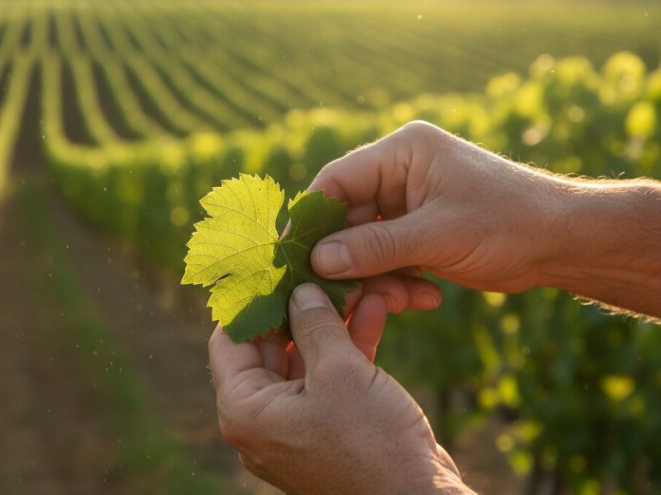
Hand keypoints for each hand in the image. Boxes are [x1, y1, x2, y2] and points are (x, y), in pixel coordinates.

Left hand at [209, 283, 472, 493]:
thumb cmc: (371, 443)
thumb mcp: (339, 372)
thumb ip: (314, 323)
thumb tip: (300, 290)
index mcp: (245, 411)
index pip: (229, 341)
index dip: (250, 300)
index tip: (271, 265)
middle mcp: (262, 420)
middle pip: (269, 347)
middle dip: (299, 306)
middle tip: (318, 267)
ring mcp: (296, 425)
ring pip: (305, 359)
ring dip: (331, 323)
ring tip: (356, 283)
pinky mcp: (329, 427)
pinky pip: (329, 379)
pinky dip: (348, 347)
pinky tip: (373, 310)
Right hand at [309, 120, 660, 317]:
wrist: (563, 242)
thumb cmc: (508, 223)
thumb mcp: (436, 236)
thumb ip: (373, 247)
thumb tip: (316, 261)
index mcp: (402, 152)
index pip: (335, 181)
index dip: (312, 221)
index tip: (294, 260)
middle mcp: (399, 172)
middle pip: (347, 218)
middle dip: (352, 262)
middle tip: (352, 299)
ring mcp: (408, 203)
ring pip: (365, 245)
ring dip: (378, 279)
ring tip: (403, 301)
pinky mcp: (418, 231)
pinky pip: (388, 258)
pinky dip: (398, 282)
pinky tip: (425, 298)